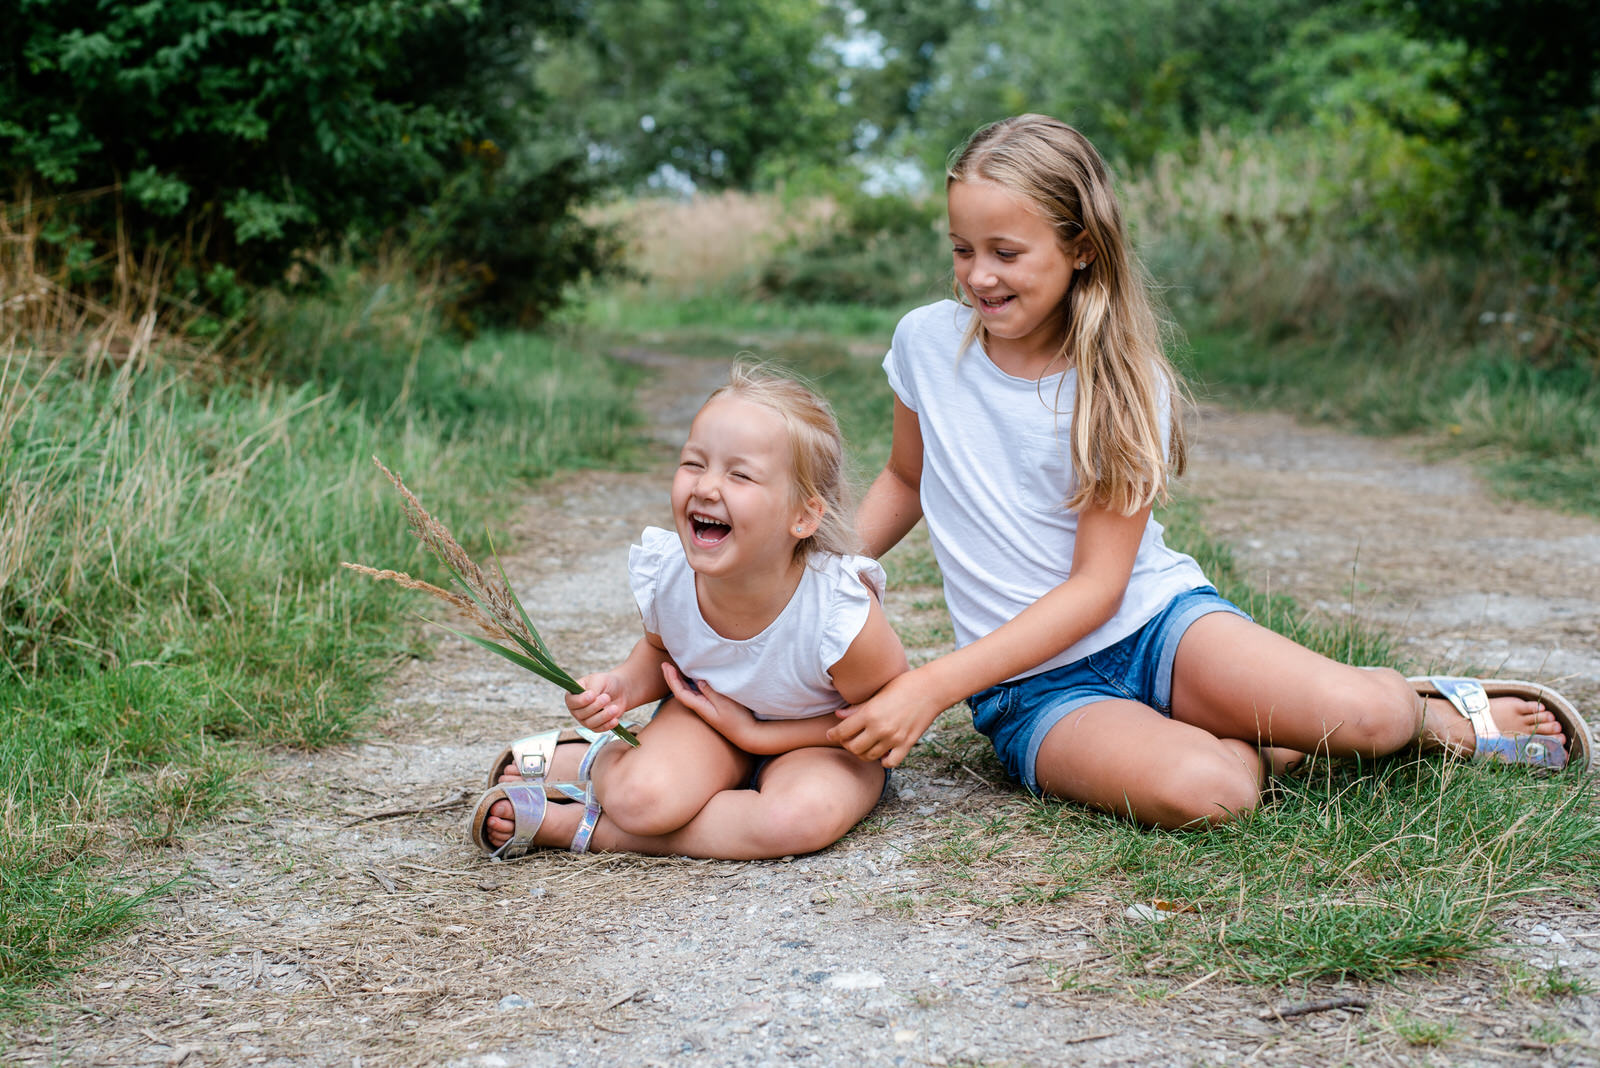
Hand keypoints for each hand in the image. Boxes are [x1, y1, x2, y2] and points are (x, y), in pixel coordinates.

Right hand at [565, 671, 629, 732]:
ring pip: (590, 723)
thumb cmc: (605, 683)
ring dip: (603, 716)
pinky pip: (599, 729)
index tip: (592, 695)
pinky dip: (607, 725)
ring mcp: (585, 719)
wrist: (619, 691)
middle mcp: (576, 709)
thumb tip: (591, 697)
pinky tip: (615, 720)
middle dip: (595, 706)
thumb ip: (593, 688)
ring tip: (615, 708)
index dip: (581, 700)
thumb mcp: (598, 680)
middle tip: (607, 697)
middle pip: (581, 714)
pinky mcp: (596, 726)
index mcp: (573, 696)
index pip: (571, 702)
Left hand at [662, 663, 757, 748]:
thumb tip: (698, 680)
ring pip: (688, 693)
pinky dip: (691, 685)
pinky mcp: (712, 708)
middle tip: (665, 664)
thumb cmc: (737, 720)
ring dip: (680, 680)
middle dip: (671, 678)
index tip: (666, 666)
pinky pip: (697, 694)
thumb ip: (710, 691)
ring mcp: (706, 708)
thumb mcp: (724, 703)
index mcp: (700, 707)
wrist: (747, 735)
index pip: (680, 692)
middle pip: (680, 692)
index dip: (671, 679)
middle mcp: (700, 708)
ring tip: (676, 669)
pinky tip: (694, 679)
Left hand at [827, 670, 945, 766]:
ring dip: (863, 753)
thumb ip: (857, 707)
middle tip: (847, 739)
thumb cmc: (902, 685)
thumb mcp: (877, 693)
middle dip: (847, 745)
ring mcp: (894, 738)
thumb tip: (838, 715)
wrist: (930, 688)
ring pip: (869, 757)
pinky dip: (883, 761)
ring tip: (863, 744)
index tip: (831, 734)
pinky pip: (890, 763)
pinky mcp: (907, 744)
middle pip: (853, 748)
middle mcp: (880, 728)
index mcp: (869, 713)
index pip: (843, 732)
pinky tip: (882, 752)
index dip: (833, 734)